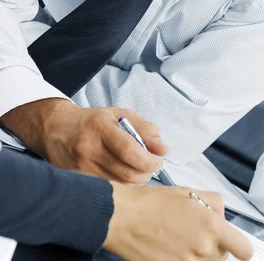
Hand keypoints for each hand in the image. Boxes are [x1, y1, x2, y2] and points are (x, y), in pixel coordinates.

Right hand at [1, 99, 166, 182]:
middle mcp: (88, 148)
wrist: (56, 129)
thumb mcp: (120, 115)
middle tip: (150, 168)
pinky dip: (120, 189)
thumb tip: (163, 150)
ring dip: (135, 182)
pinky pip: (106, 192)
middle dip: (145, 173)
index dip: (148, 160)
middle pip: (125, 172)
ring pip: (118, 186)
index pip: (129, 150)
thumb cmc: (94, 121)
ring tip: (137, 172)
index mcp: (101, 127)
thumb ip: (145, 129)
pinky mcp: (75, 181)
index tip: (158, 162)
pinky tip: (123, 179)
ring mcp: (80, 168)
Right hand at [105, 183, 253, 260]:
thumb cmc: (152, 203)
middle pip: (222, 257)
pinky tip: (170, 249)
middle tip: (194, 233)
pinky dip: (182, 259)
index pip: (244, 250)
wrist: (123, 217)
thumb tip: (223, 217)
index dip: (240, 248)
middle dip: (213, 246)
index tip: (234, 245)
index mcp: (211, 226)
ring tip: (179, 240)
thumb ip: (213, 204)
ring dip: (197, 255)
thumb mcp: (189, 192)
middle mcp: (203, 249)